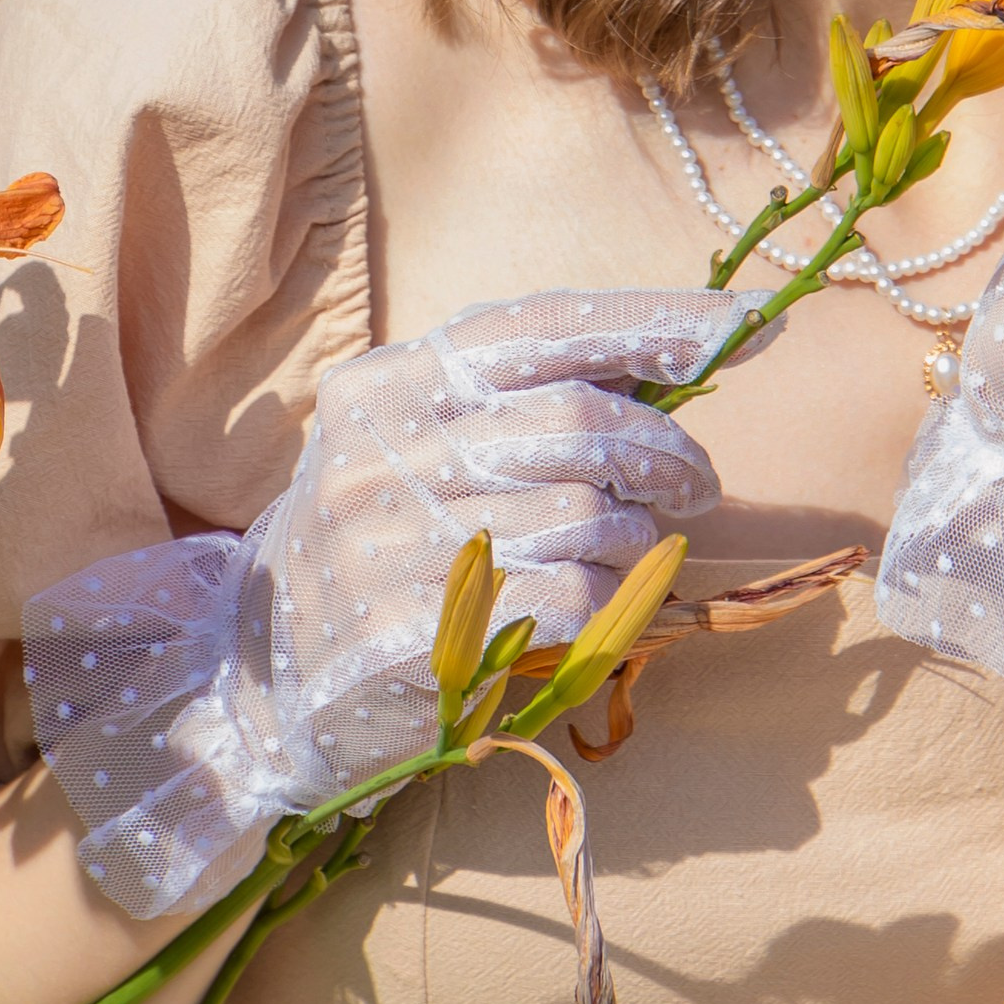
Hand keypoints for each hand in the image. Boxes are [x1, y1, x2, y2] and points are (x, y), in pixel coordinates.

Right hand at [25, 290, 733, 916]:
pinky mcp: (412, 633)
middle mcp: (382, 450)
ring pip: (585, 515)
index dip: (653, 319)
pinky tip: (585, 612)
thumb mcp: (415, 448)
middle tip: (699, 483)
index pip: (541, 325)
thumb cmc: (373, 548)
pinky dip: (606, 606)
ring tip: (624, 554)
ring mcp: (389, 543)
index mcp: (388, 383)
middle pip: (577, 421)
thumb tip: (668, 354)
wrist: (259, 684)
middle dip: (667, 450)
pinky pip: (566, 601)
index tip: (743, 322)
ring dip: (636, 539)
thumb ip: (514, 400)